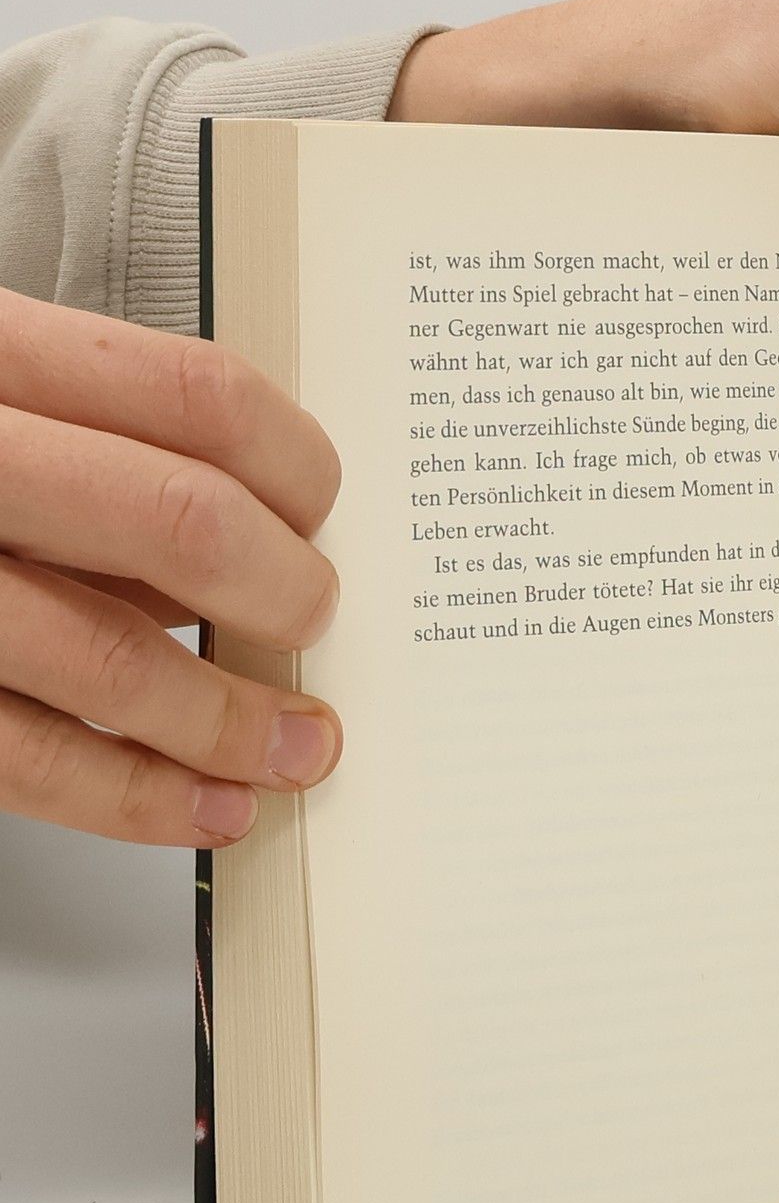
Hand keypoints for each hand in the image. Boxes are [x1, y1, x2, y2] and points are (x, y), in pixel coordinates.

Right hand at [0, 287, 342, 845]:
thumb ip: (103, 447)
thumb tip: (269, 542)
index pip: (199, 396)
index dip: (297, 468)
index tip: (325, 516)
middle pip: (178, 519)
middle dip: (284, 593)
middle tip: (315, 625)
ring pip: (108, 658)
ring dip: (230, 722)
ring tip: (294, 750)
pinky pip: (30, 757)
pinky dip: (138, 797)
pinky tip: (206, 807)